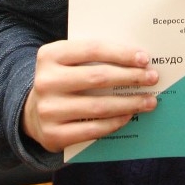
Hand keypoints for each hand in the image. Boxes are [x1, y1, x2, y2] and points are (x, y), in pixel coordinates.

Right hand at [22, 39, 158, 152]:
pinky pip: (93, 129)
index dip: (121, 53)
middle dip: (130, 77)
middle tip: (152, 78)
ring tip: (149, 100)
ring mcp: (48, 110)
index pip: (93, 49)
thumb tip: (137, 60)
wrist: (31, 112)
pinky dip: (115, 122)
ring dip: (129, 103)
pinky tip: (129, 116)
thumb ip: (94, 56)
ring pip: (99, 106)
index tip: (145, 58)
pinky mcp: (53, 135)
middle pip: (98, 77)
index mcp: (50, 55)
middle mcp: (46, 81)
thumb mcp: (69, 61)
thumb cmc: (63, 79)